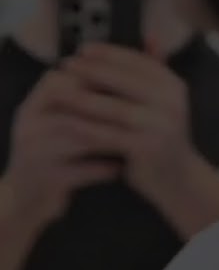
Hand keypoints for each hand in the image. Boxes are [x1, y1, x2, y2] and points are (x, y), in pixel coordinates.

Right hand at [1, 66, 125, 229]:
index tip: (133, 89)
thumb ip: (85, 100)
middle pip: (73, 106)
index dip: (100, 81)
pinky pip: (80, 171)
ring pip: (78, 137)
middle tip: (143, 114)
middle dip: (111, 110)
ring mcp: (35, 152)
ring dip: (111, 139)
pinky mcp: (46, 179)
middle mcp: (30, 124)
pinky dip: (103, 169)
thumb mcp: (60, 122)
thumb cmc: (54, 153)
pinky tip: (121, 168)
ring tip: (136, 140)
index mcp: (35, 105)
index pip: (65, 79)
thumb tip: (129, 70)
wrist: (25, 198)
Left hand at [59, 43, 200, 201]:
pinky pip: (107, 133)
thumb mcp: (164, 100)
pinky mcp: (146, 148)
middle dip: (91, 71)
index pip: (138, 61)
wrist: (177, 178)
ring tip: (58, 90)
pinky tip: (66, 120)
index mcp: (174, 87)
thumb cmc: (162, 135)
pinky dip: (84, 125)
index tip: (83, 50)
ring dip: (81, 97)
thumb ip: (156, 69)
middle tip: (65, 65)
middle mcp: (171, 103)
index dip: (108, 53)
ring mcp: (160, 126)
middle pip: (123, 80)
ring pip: (112, 107)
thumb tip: (152, 34)